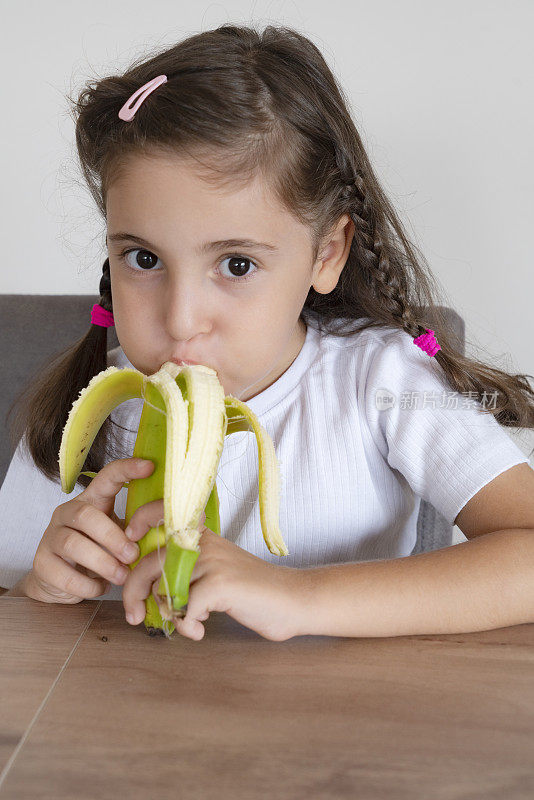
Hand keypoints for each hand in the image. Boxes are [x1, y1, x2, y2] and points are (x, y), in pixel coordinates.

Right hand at [28, 458, 153, 603]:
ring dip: (103, 563)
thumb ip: (134, 530)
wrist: (60, 580)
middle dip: (112, 537)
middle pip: (85, 515)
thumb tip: (163, 529)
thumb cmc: (97, 551)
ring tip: (122, 577)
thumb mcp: (118, 535)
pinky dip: (88, 586)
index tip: (150, 467)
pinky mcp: (41, 564)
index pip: (106, 477)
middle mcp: (66, 513)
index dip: (127, 470)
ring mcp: (50, 537)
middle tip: (133, 555)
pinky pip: (65, 575)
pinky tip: (101, 588)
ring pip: (72, 544)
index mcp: (91, 500)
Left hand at [122, 501, 305, 640]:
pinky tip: (201, 629)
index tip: (130, 541)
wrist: (293, 600)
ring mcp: (211, 562)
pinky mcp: (218, 584)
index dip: (139, 522)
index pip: (161, 514)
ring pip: (163, 589)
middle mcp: (203, 543)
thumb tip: (151, 591)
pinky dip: (188, 626)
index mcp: (202, 535)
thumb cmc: (253, 591)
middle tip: (133, 615)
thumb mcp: (216, 570)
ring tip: (190, 622)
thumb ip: (186, 572)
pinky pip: (184, 610)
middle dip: (134, 593)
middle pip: (149, 563)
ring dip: (170, 614)